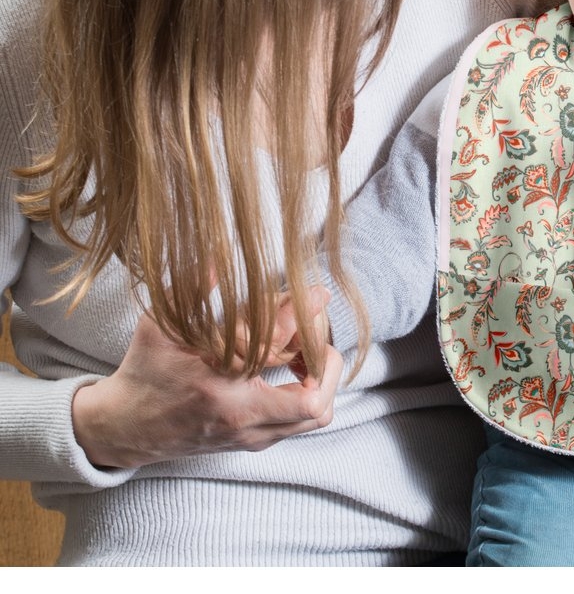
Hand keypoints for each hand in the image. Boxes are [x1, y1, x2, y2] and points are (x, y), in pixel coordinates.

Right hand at [72, 289, 341, 469]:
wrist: (123, 429)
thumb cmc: (145, 370)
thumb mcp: (161, 326)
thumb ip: (195, 291)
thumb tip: (220, 254)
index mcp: (216, 382)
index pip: (276, 343)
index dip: (302, 313)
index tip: (318, 292)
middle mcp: (239, 416)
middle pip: (314, 399)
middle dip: (326, 361)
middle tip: (317, 334)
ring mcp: (249, 435)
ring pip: (315, 415)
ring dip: (323, 379)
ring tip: (306, 350)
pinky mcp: (253, 442)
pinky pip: (301, 423)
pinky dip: (311, 393)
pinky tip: (293, 367)